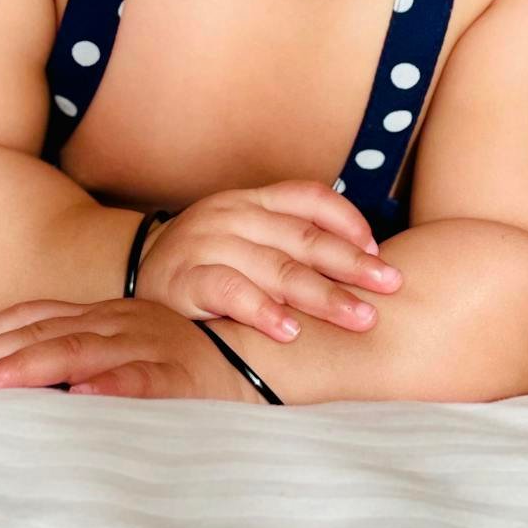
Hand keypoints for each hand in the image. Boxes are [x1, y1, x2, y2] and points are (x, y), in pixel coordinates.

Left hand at [0, 297, 268, 402]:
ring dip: (30, 368)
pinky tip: (79, 398)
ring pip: (79, 353)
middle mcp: (118, 323)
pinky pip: (139, 380)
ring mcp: (146, 344)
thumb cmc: (188, 363)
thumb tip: (28, 383)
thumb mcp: (128, 349)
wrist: (262, 356)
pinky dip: (107, 387)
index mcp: (103, 316)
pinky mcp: (177, 374)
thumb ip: (84, 357)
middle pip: (43, 336)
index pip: (34, 317)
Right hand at [135, 180, 403, 345]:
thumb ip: (289, 243)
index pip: (308, 198)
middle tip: (390, 286)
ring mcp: (207, 243)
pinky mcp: (185, 277)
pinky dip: (263, 310)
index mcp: (251, 201)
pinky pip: (230, 290)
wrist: (137, 274)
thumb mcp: (245, 238)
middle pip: (303, 237)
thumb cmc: (207, 263)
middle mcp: (232, 215)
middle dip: (352, 264)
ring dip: (322, 295)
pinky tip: (290, 330)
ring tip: (358, 316)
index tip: (379, 250)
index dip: (348, 221)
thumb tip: (365, 260)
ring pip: (276, 267)